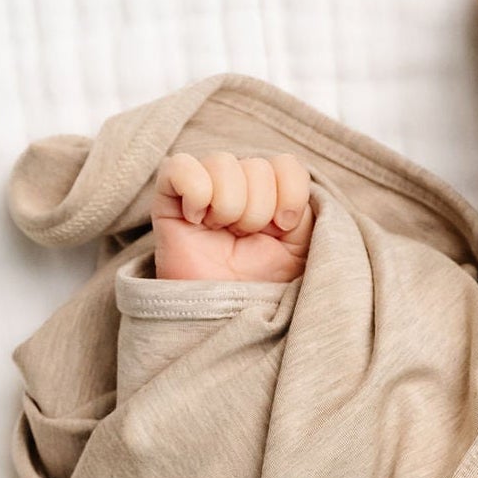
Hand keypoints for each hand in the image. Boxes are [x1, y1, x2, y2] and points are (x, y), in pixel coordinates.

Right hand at [150, 151, 315, 282]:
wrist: (225, 315)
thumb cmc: (262, 283)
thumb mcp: (301, 248)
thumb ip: (308, 210)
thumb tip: (293, 176)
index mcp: (271, 191)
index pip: (287, 164)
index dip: (290, 196)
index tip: (282, 228)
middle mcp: (238, 184)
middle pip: (258, 166)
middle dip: (259, 210)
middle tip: (244, 238)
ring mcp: (203, 187)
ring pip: (223, 163)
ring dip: (230, 205)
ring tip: (221, 232)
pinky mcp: (169, 197)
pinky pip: (180, 167)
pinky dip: (196, 192)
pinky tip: (197, 220)